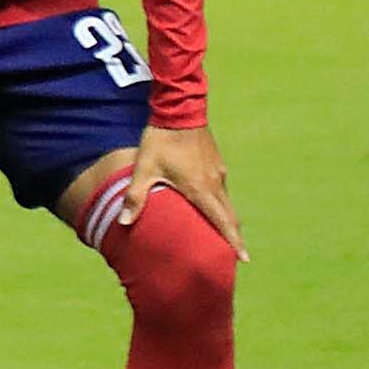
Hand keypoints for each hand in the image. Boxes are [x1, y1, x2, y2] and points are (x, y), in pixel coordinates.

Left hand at [119, 124, 245, 257]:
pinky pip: (222, 190)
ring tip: (222, 236)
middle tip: (235, 257)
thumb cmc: (161, 139)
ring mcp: (218, 171)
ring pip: (227, 203)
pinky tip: (211, 207)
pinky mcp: (216, 163)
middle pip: (230, 216)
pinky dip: (221, 204)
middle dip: (233, 237)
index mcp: (200, 188)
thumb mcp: (144, 168)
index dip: (233, 242)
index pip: (222, 221)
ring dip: (226, 220)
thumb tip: (123, 222)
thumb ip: (135, 197)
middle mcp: (215, 182)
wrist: (179, 108)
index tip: (244, 259)